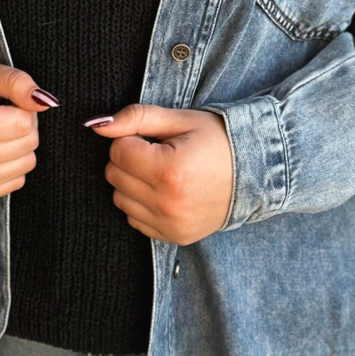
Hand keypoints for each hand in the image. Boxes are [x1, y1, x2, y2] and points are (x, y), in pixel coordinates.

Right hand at [0, 59, 58, 201]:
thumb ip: (15, 81)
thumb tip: (46, 101)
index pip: (24, 124)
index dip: (23, 106)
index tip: (5, 101)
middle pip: (28, 145)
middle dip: (23, 124)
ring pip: (26, 165)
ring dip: (19, 145)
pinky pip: (16, 181)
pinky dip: (11, 163)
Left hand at [86, 105, 233, 244]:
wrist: (256, 173)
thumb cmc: (218, 141)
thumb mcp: (180, 120)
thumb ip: (136, 118)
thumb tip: (98, 124)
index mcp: (169, 170)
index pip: (118, 151)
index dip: (132, 139)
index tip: (153, 139)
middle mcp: (167, 203)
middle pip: (114, 176)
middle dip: (129, 160)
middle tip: (157, 154)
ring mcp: (170, 224)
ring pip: (119, 200)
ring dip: (132, 183)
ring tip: (161, 173)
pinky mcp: (174, 237)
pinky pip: (134, 220)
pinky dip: (142, 204)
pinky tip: (164, 192)